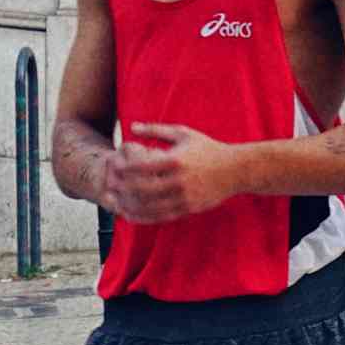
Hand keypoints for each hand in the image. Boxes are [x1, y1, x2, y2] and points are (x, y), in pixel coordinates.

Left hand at [102, 124, 236, 222]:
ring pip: (149, 206)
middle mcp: (178, 180)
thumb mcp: (183, 133)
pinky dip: (143, 217)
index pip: (140, 166)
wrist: (235, 170)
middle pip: (141, 188)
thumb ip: (156, 130)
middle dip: (121, 188)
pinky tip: (132, 214)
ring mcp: (184, 197)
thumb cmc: (207, 148)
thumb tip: (132, 128)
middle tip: (108, 185)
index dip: (122, 168)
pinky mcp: (188, 208)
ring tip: (116, 202)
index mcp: (175, 160)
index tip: (112, 167)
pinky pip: (160, 216)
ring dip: (129, 205)